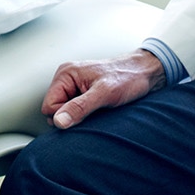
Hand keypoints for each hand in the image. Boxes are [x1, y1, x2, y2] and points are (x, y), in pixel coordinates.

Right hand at [42, 49, 165, 128]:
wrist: (145, 73)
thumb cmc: (127, 77)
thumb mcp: (104, 94)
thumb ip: (79, 107)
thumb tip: (58, 121)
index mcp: (66, 74)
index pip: (48, 107)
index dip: (65, 116)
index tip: (85, 113)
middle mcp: (67, 78)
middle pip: (56, 110)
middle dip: (73, 116)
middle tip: (94, 110)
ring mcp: (75, 86)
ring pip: (66, 112)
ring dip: (81, 116)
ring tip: (99, 109)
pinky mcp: (83, 93)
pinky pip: (76, 111)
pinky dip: (87, 115)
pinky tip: (100, 110)